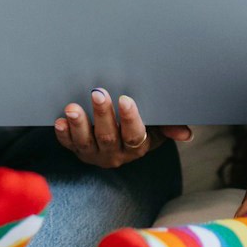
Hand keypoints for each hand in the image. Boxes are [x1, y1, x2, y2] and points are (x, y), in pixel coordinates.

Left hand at [54, 89, 190, 169]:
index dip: (130, 119)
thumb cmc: (141, 129)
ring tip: (72, 108)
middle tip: (98, 93)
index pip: (134, 135)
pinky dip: (63, 134)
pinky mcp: (78, 150)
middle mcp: (116, 154)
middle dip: (103, 114)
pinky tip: (59, 122)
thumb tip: (187, 134)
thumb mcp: (157, 129)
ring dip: (79, 124)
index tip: (126, 100)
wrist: (120, 143)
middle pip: (108, 136)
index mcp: (137, 146)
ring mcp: (95, 154)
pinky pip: (69, 145)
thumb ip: (168, 127)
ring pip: (86, 142)